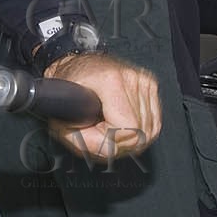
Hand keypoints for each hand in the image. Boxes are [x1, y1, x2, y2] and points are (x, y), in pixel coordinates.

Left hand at [43, 52, 160, 162]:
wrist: (75, 65)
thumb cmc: (67, 87)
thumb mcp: (62, 117)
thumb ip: (82, 141)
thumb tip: (109, 151)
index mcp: (110, 80)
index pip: (128, 128)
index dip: (109, 140)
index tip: (93, 132)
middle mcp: (131, 77)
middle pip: (141, 133)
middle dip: (118, 142)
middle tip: (98, 132)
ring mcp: (143, 81)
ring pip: (150, 130)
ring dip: (128, 138)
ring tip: (107, 127)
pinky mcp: (150, 85)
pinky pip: (154, 123)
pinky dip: (139, 130)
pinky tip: (121, 125)